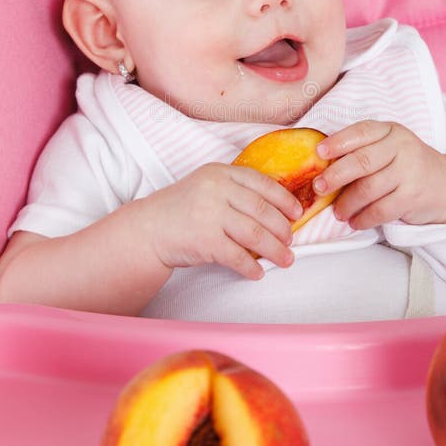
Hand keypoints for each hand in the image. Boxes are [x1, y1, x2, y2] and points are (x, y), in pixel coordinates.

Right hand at [144, 163, 301, 279]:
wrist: (148, 229)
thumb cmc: (182, 209)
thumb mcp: (207, 186)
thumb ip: (235, 190)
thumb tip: (277, 209)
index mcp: (220, 173)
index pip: (262, 183)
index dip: (284, 199)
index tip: (297, 212)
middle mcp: (217, 190)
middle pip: (263, 210)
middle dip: (282, 229)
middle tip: (291, 241)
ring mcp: (210, 214)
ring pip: (255, 234)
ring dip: (275, 250)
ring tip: (286, 259)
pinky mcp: (205, 241)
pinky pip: (238, 256)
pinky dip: (251, 267)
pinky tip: (257, 273)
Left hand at [313, 121, 445, 229]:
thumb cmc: (404, 166)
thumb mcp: (387, 149)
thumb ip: (361, 151)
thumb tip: (320, 166)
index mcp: (390, 131)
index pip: (360, 132)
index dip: (337, 142)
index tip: (317, 154)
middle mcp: (402, 147)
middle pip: (362, 161)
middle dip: (336, 176)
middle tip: (318, 188)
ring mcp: (410, 171)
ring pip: (369, 189)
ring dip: (347, 203)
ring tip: (338, 212)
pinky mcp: (413, 196)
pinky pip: (381, 210)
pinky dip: (364, 218)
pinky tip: (355, 222)